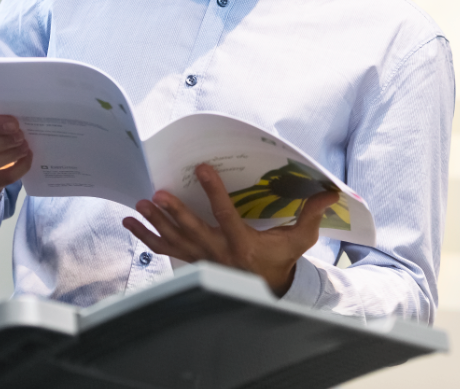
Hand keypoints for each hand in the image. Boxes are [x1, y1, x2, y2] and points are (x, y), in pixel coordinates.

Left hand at [122, 163, 338, 296]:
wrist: (265, 290)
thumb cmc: (280, 260)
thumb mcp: (299, 239)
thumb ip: (311, 215)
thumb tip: (330, 193)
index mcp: (243, 245)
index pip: (226, 215)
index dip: (214, 192)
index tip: (202, 169)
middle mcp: (218, 253)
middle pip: (193, 231)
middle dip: (175, 212)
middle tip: (158, 194)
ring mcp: (202, 259)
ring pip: (174, 240)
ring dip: (155, 222)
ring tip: (139, 205)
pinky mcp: (191, 260)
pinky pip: (164, 248)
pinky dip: (145, 236)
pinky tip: (129, 222)